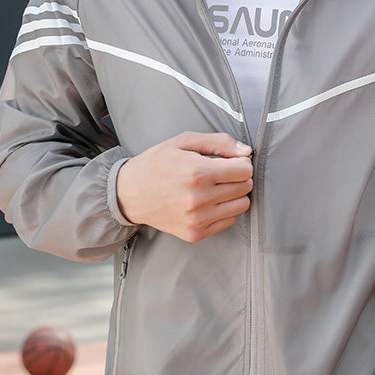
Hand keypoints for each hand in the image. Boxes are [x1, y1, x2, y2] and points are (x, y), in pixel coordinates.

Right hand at [115, 131, 252, 240]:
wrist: (129, 193)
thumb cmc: (157, 164)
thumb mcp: (184, 141)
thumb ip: (219, 142)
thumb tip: (246, 151)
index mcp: (198, 172)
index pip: (245, 170)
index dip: (240, 162)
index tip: (229, 161)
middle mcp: (199, 199)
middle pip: (245, 187)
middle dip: (238, 177)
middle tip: (221, 173)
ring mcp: (197, 219)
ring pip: (241, 206)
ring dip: (234, 195)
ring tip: (215, 187)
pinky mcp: (195, 233)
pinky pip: (229, 221)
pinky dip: (224, 210)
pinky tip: (208, 201)